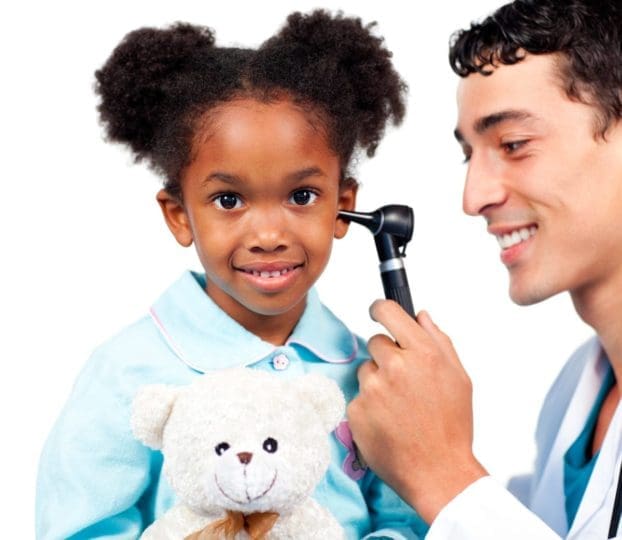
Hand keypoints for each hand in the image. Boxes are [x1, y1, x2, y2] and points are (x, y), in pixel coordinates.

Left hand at [347, 300, 486, 522]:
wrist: (438, 473)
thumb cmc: (452, 427)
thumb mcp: (459, 378)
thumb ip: (439, 340)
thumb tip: (421, 315)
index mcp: (423, 354)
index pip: (388, 312)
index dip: (381, 309)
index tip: (377, 312)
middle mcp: (395, 366)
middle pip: (375, 342)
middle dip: (387, 355)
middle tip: (404, 381)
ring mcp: (373, 389)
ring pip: (366, 370)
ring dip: (377, 382)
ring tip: (399, 407)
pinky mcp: (356, 410)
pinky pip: (358, 396)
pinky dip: (369, 406)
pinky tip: (387, 421)